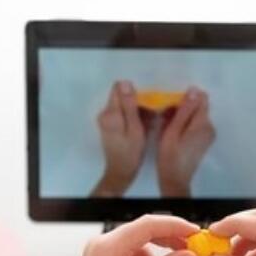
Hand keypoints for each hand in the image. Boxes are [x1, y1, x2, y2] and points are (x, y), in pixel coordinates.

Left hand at [92, 80, 145, 196]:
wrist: (120, 172)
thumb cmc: (130, 152)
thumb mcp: (134, 128)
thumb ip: (130, 105)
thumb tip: (125, 82)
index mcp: (110, 112)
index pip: (119, 88)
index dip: (134, 92)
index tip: (145, 103)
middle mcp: (105, 114)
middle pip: (122, 97)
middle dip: (137, 103)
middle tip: (150, 116)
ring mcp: (106, 120)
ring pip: (124, 107)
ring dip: (137, 112)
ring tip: (148, 124)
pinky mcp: (109, 126)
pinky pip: (123, 115)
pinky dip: (133, 118)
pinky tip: (142, 128)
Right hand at [157, 87, 214, 196]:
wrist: (174, 180)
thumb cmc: (170, 156)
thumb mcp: (174, 130)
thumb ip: (185, 110)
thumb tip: (194, 90)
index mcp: (204, 123)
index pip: (201, 98)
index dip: (186, 97)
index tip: (172, 105)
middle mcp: (209, 128)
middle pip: (197, 107)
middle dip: (181, 108)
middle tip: (165, 117)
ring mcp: (207, 135)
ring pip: (194, 117)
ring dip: (180, 117)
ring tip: (166, 126)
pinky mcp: (202, 141)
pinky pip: (193, 126)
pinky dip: (183, 125)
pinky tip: (171, 132)